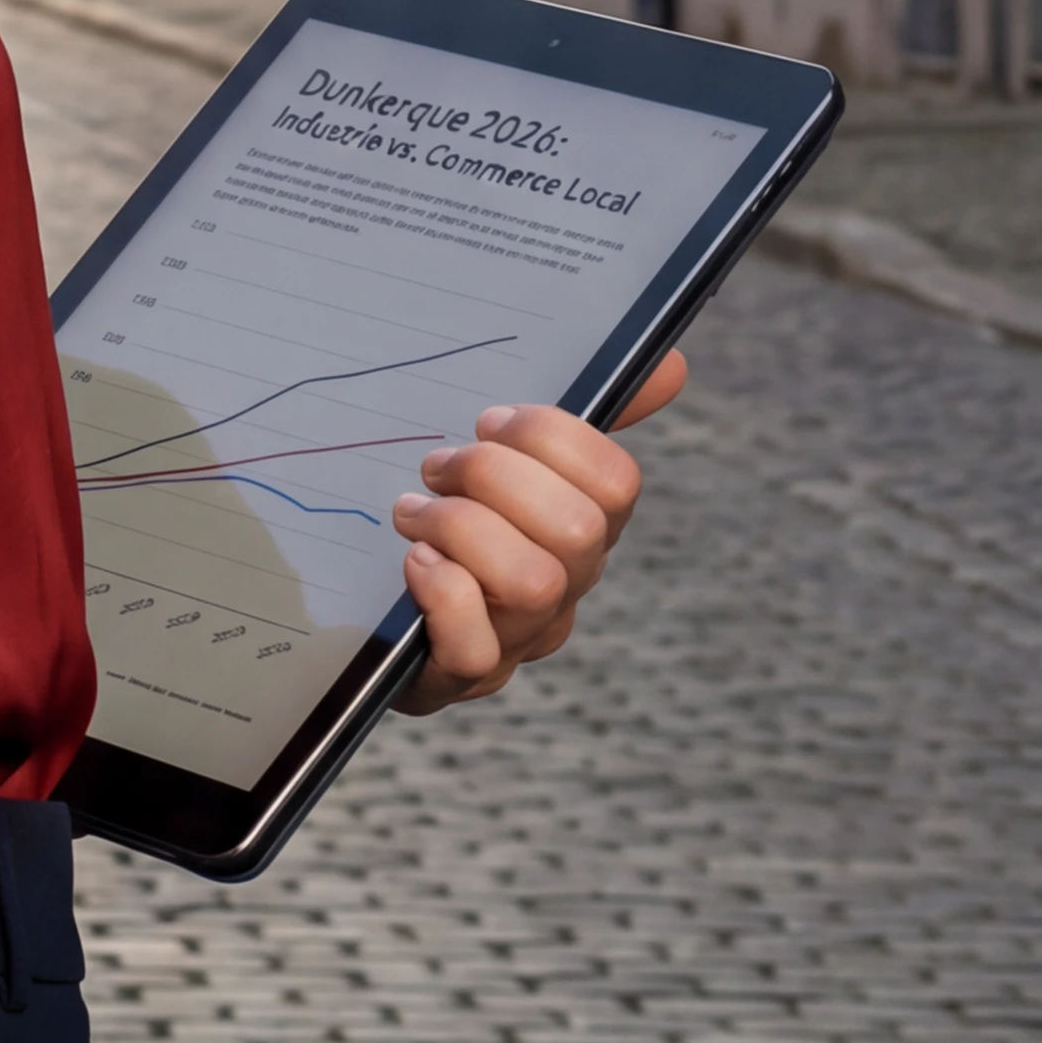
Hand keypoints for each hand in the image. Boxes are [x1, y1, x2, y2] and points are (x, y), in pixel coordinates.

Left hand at [395, 352, 685, 713]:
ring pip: (533, 585)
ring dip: (462, 530)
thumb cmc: (445, 524)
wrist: (370, 612)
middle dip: (496, 478)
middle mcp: (565, 587)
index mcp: (583, 527)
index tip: (488, 421)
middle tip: (438, 467)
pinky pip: (474, 650)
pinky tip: (413, 562)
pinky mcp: (458, 678)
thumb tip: (671, 364)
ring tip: (412, 513)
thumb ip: (571, 421)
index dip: (553, 438)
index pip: (615, 483)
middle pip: (577, 531)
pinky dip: (443, 595)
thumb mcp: (500, 462)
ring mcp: (516, 638)